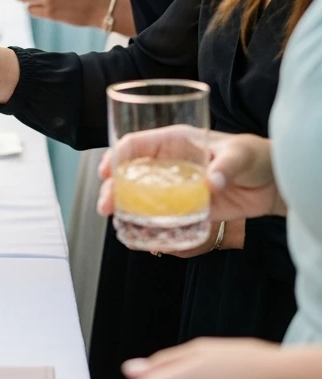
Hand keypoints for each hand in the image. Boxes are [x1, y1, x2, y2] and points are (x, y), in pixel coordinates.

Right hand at [96, 127, 283, 222]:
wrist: (272, 183)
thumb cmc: (254, 156)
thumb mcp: (240, 155)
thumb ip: (225, 167)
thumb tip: (211, 182)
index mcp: (176, 141)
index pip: (136, 144)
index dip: (116, 155)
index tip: (106, 171)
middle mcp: (169, 163)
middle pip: (131, 172)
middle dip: (113, 188)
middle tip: (106, 206)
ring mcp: (176, 187)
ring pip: (141, 196)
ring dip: (126, 208)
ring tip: (117, 222)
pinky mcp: (186, 208)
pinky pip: (162, 217)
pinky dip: (149, 226)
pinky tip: (140, 236)